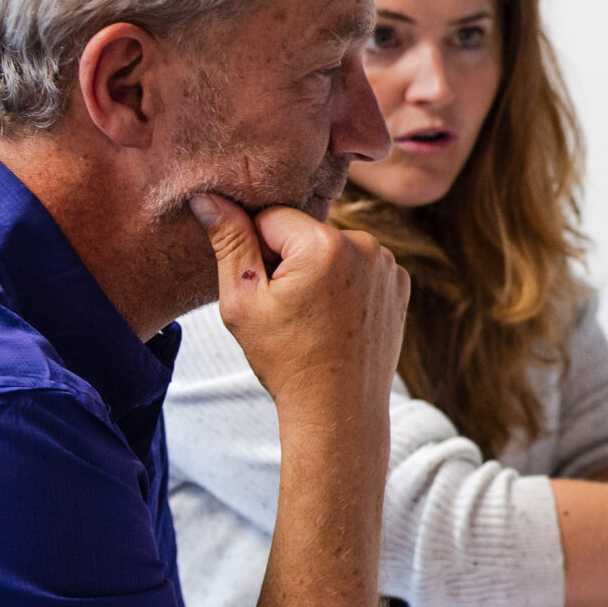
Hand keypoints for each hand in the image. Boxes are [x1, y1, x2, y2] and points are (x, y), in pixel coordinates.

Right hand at [190, 193, 407, 427]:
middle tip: (287, 309)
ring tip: (312, 318)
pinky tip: (336, 320)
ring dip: (317, 271)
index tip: (263, 291)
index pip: (270, 217)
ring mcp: (388, 265)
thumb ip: (228, 241)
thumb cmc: (285, 360)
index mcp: (324, 243)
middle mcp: (365, 244)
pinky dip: (344, 285)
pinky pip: (359, 268)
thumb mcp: (242, 301)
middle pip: (304, 232)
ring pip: (331, 249)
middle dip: (288, 259)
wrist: (338, 410)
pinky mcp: (399, 284)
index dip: (256, 252)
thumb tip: (207, 196)